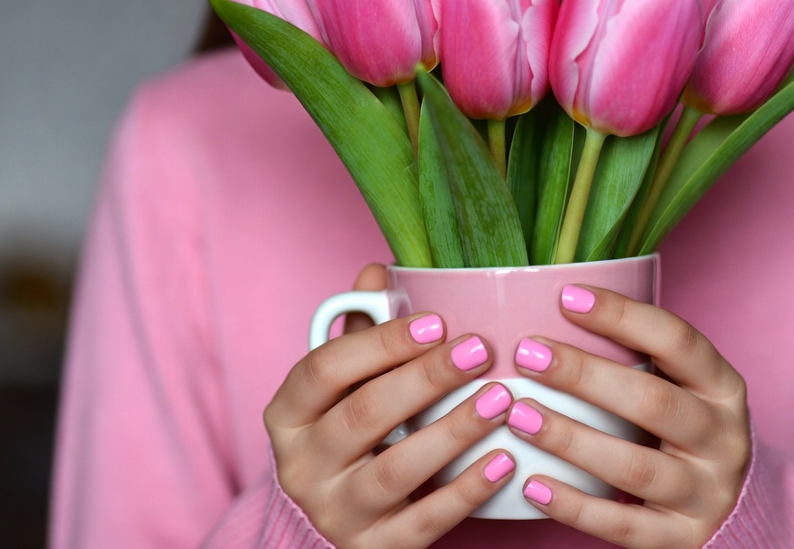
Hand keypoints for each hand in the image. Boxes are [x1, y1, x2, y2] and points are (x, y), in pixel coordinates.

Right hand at [265, 265, 516, 548]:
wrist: (330, 522)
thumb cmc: (345, 432)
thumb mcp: (340, 385)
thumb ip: (358, 330)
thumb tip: (378, 272)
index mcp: (288, 414)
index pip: (324, 368)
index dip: (381, 342)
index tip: (437, 321)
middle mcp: (303, 465)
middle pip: (364, 414)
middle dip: (426, 379)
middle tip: (480, 350)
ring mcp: (336, 511)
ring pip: (395, 470)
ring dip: (452, 432)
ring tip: (500, 400)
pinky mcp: (373, 548)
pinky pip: (424, 521)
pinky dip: (466, 491)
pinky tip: (505, 461)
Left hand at [506, 284, 750, 547]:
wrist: (735, 509)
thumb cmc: (684, 428)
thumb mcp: (682, 386)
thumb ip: (636, 357)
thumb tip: (552, 303)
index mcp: (723, 387)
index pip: (677, 340)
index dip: (623, 316)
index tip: (566, 297)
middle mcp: (723, 437)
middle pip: (652, 401)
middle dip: (584, 375)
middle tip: (528, 355)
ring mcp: (706, 493)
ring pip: (634, 467)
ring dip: (570, 439)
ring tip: (518, 416)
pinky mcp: (683, 540)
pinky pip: (624, 526)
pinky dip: (575, 506)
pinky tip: (532, 485)